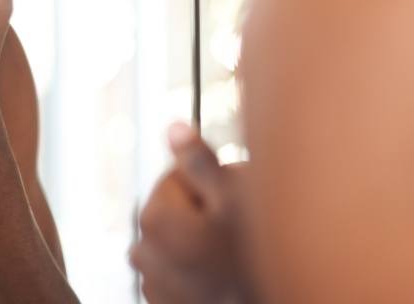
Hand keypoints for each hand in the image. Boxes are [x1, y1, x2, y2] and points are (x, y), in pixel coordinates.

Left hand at [130, 123, 257, 303]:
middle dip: (200, 213)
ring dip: (196, 241)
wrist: (272, 302)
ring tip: (229, 255)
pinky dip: (192, 268)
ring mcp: (150, 281)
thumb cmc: (252, 259)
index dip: (208, 185)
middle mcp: (142, 250)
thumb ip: (199, 161)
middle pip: (174, 209)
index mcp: (153, 218)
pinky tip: (219, 275)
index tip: (230, 203)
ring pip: (175, 240)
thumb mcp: (234, 198)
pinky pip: (176, 270)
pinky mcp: (162, 303)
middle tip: (234, 230)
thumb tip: (173, 127)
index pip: (177, 176)